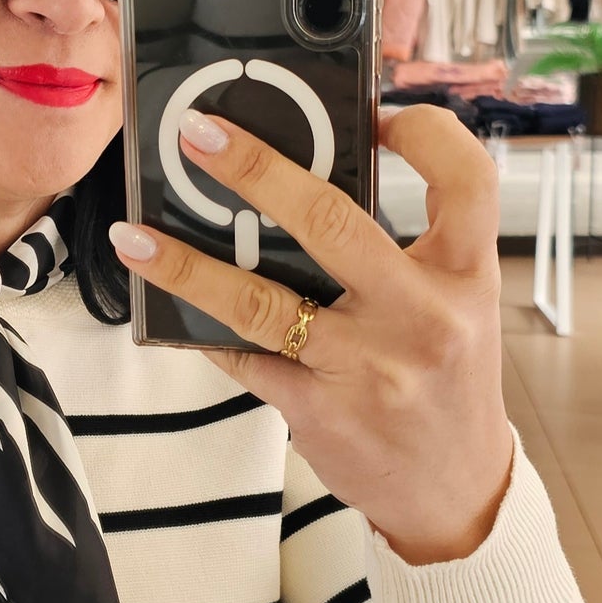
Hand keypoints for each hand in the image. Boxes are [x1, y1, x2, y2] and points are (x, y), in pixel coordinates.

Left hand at [108, 103, 514, 564]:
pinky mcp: (321, 411)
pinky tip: (167, 306)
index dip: (423, 129)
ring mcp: (368, 367)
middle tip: (198, 134)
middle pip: (330, 221)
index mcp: (466, 276)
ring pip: (261, 301)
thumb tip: (307, 183)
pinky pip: (245, 357)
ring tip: (135, 236)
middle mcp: (423, 316)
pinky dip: (203, 329)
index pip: (465, 177)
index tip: (375, 112)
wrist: (455, 490)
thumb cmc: (447, 385)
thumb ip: (405, 250)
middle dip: (254, 168)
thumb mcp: (455, 307)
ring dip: (187, 265)